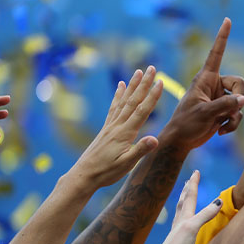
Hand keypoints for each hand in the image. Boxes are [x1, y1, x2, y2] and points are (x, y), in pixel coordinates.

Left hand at [71, 66, 162, 187]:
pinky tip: (120, 86)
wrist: (83, 176)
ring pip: (124, 101)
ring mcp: (111, 125)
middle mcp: (117, 125)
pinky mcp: (106, 128)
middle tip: (151, 68)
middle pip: (133, 100)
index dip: (152, 96)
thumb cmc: (106, 172)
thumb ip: (140, 150)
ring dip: (132, 85)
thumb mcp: (126, 164)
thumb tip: (155, 138)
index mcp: (125, 133)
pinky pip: (114, 107)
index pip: (142, 110)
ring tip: (137, 72)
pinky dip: (118, 95)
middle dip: (143, 83)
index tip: (160, 81)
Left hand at [152, 170, 221, 243]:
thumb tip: (218, 201)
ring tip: (187, 198)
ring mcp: (178, 233)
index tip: (196, 172)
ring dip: (185, 203)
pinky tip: (185, 224)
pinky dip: (186, 219)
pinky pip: (183, 226)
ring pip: (182, 213)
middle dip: (187, 190)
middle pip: (184, 202)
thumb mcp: (192, 228)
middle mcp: (180, 223)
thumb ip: (205, 215)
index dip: (194, 184)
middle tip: (189, 180)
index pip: (190, 196)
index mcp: (184, 218)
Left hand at [165, 18, 243, 150]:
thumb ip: (225, 105)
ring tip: (222, 125)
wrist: (181, 141)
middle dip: (238, 99)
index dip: (222, 37)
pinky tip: (222, 132)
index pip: (216, 53)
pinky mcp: (223, 110)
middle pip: (239, 83)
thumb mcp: (204, 113)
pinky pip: (238, 113)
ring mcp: (219, 98)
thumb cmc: (186, 123)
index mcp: (205, 78)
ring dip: (235, 116)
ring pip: (241, 101)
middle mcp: (214, 85)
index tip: (227, 20)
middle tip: (229, 111)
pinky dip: (233, 123)